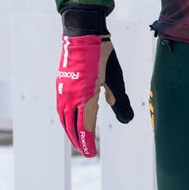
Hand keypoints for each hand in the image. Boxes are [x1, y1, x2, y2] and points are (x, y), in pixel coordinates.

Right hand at [56, 10, 133, 156]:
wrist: (83, 35)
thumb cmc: (103, 55)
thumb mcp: (115, 78)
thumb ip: (118, 100)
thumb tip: (127, 120)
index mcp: (85, 96)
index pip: (84, 126)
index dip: (87, 142)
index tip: (92, 154)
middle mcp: (70, 96)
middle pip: (72, 126)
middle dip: (79, 140)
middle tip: (87, 152)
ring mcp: (63, 91)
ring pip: (64, 118)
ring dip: (71, 131)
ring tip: (79, 140)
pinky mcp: (61, 86)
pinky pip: (61, 108)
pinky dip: (66, 119)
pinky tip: (71, 121)